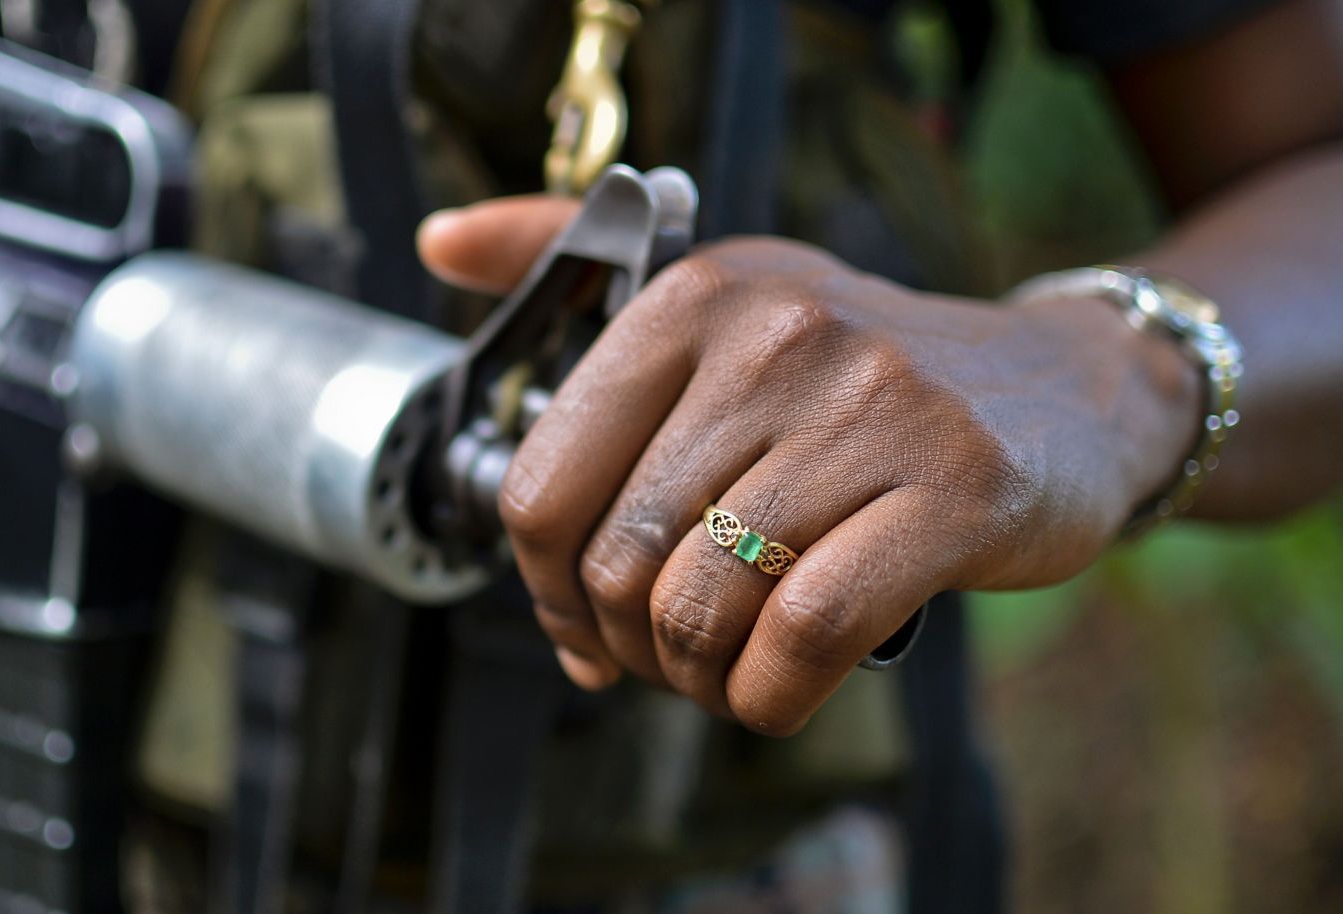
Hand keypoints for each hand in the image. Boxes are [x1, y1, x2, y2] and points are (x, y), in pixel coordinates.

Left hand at [419, 197, 1200, 734]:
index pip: (543, 486)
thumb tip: (438, 240)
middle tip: (661, 659)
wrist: (1062, 391)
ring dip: (698, 678)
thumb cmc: (860, 375)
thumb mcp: (722, 297)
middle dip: (625, 645)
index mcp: (691, 296)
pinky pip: (807, 631)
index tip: (578, 622)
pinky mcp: (955, 485)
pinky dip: (771, 693)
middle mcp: (771, 336)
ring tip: (722, 672)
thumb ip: (576, 270)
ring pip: (704, 605)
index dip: (543, 589)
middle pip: (617, 562)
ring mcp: (869, 407)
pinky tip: (778, 687)